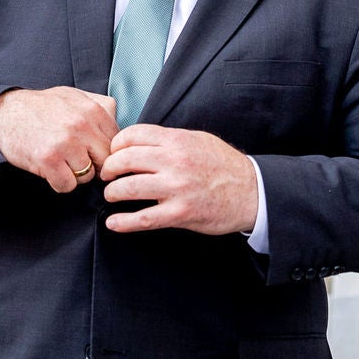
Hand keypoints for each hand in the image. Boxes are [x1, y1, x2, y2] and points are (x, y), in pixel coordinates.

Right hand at [0, 87, 117, 192]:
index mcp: (93, 110)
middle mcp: (82, 126)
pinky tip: (51, 170)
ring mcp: (66, 143)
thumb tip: (118, 122)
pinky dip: (59, 182)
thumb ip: (100, 106)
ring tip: (60, 162)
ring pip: (87, 176)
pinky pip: (67, 185)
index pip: (117, 144)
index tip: (93, 155)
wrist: (4, 113)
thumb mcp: (74, 96)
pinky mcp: (48, 160)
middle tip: (76, 161)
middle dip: (93, 166)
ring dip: (74, 175)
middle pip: (105, 162)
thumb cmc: (39, 107)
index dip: (105, 153)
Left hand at [99, 125, 257, 234]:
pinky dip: (123, 222)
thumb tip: (139, 143)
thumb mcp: (198, 140)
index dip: (116, 144)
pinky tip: (113, 223)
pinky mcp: (180, 213)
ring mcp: (176, 188)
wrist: (251, 191)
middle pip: (124, 160)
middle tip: (107, 176)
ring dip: (113, 194)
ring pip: (127, 189)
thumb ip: (169, 140)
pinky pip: (143, 219)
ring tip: (112, 196)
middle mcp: (174, 161)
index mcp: (177, 141)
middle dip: (109, 169)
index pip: (133, 135)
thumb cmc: (224, 165)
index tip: (114, 153)